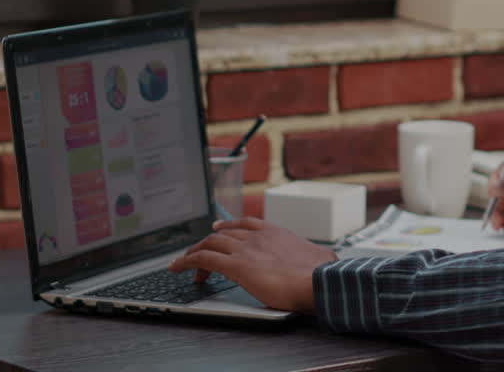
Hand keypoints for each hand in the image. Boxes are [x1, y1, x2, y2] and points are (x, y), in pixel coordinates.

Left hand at [167, 217, 336, 312]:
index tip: (219, 228)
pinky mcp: (236, 265)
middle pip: (224, 233)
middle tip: (197, 254)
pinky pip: (203, 259)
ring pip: (210, 244)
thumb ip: (318, 257)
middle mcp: (259, 237)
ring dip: (194, 253)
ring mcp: (246, 249)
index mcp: (278, 233)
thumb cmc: (322, 274)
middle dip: (208, 243)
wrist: (318, 280)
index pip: (247, 223)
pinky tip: (176, 267)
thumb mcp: (321, 258)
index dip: (229, 225)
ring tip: (182, 263)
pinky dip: (186, 262)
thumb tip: (326, 261)